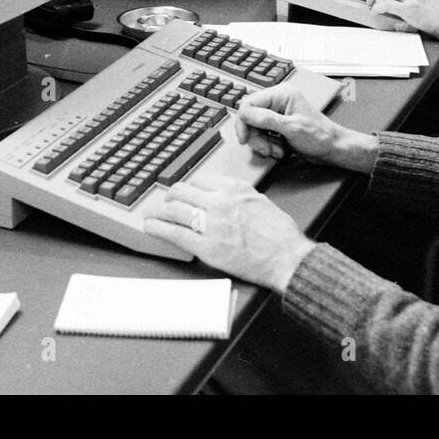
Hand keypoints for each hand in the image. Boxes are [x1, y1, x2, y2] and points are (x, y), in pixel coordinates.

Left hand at [142, 175, 314, 291]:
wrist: (288, 257)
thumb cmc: (280, 234)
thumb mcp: (260, 201)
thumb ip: (238, 196)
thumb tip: (222, 197)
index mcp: (234, 188)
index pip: (198, 180)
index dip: (187, 188)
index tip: (182, 193)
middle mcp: (220, 202)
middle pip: (181, 191)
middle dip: (169, 197)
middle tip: (165, 203)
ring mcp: (212, 224)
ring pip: (173, 210)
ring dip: (158, 212)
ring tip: (152, 215)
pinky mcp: (207, 247)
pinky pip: (175, 234)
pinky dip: (158, 229)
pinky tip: (151, 228)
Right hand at [234, 84, 376, 173]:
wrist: (332, 149)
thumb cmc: (320, 136)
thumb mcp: (292, 128)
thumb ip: (267, 119)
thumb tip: (245, 113)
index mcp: (282, 94)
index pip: (249, 103)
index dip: (244, 122)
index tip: (245, 138)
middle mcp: (277, 101)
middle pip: (250, 117)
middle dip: (256, 136)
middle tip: (265, 148)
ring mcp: (277, 113)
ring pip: (254, 128)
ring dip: (262, 143)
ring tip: (275, 150)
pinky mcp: (277, 125)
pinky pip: (262, 134)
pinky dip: (267, 145)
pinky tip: (279, 150)